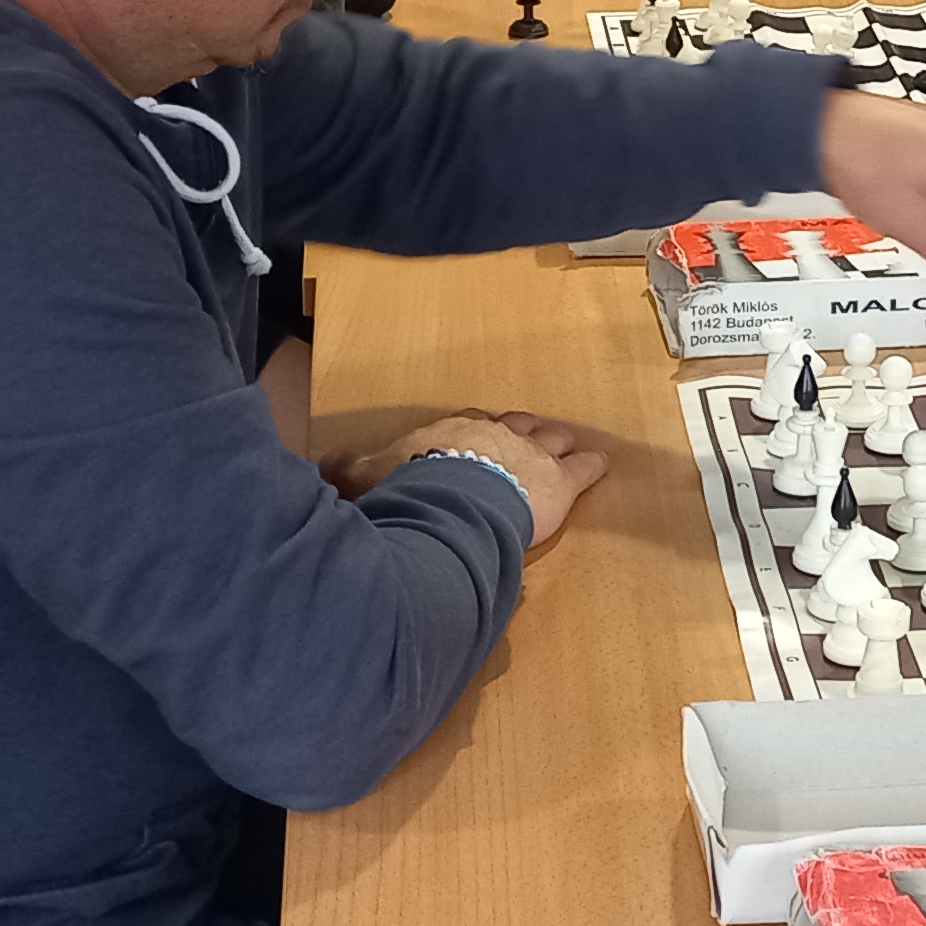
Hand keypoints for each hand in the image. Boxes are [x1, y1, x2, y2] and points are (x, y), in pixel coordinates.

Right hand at [335, 408, 604, 550]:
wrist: (454, 500)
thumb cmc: (411, 486)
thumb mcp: (370, 474)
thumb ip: (351, 468)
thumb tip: (325, 462)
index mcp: (453, 432)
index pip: (470, 424)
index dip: (477, 431)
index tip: (478, 435)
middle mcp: (495, 435)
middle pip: (515, 425)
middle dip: (521, 428)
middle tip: (528, 431)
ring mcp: (531, 455)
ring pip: (550, 440)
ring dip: (557, 442)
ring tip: (564, 441)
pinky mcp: (559, 482)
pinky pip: (582, 468)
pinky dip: (591, 466)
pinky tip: (600, 463)